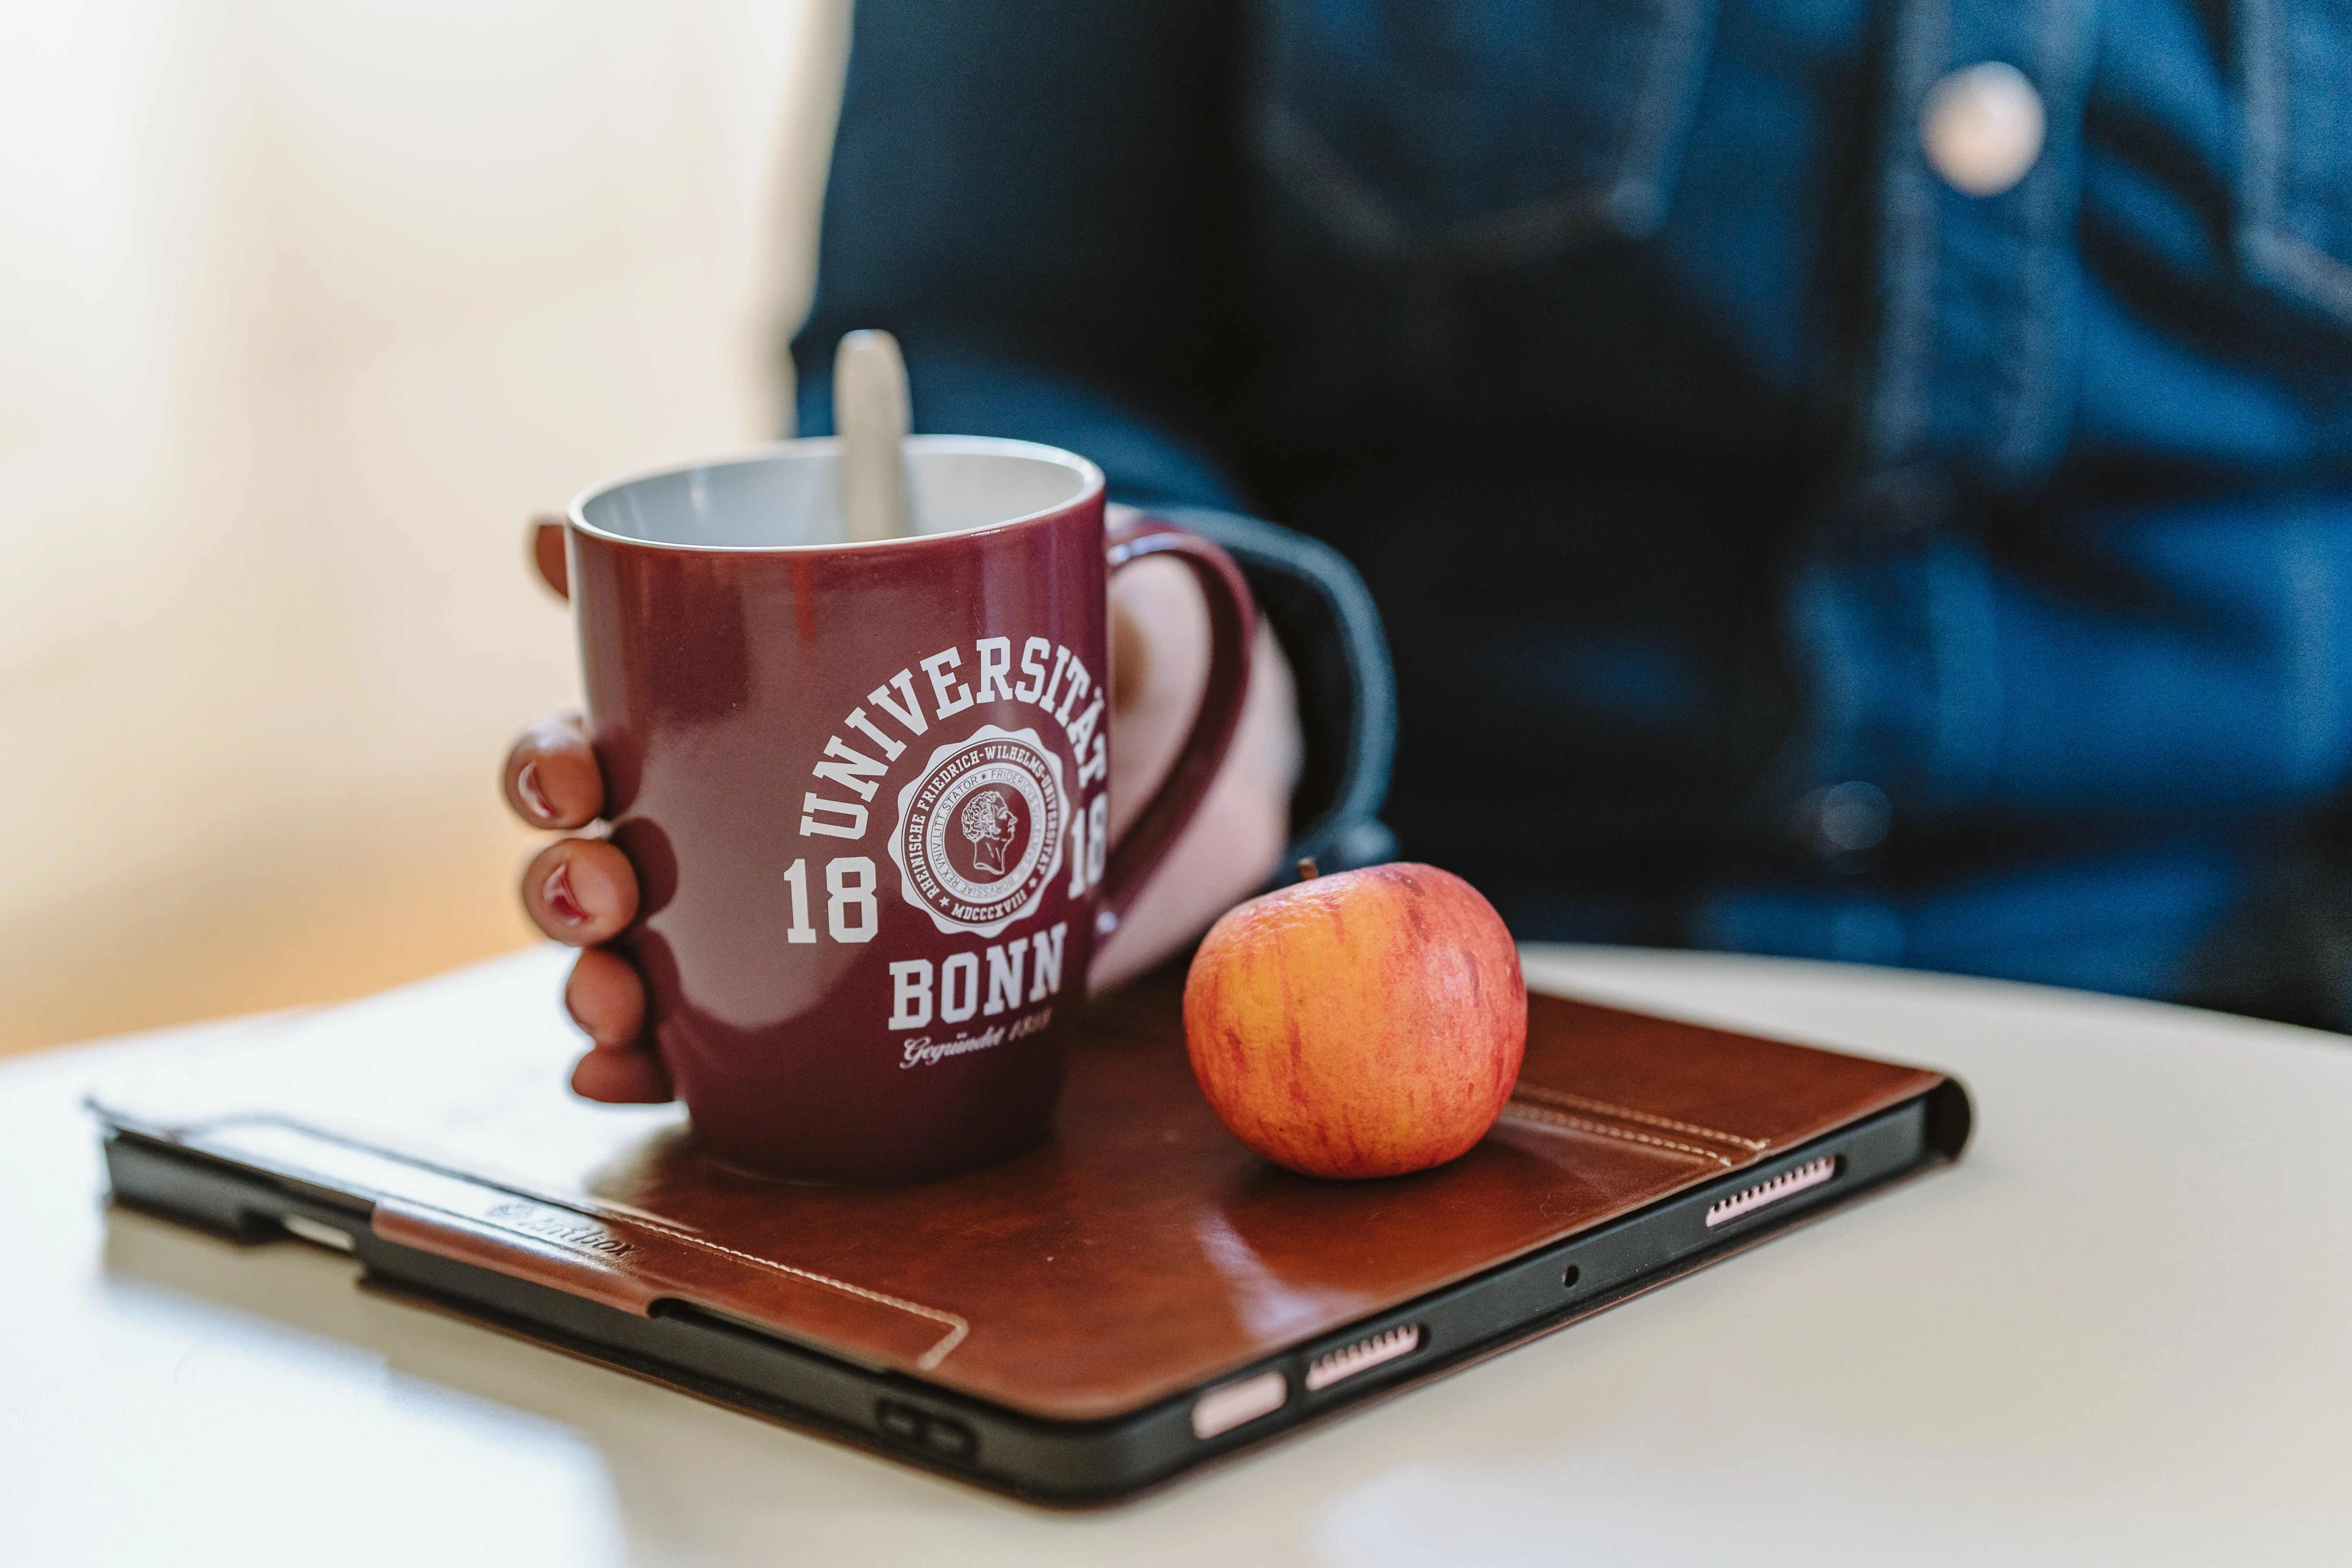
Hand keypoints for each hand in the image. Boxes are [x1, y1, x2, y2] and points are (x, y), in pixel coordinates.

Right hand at [508, 516, 1302, 1101]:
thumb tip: (796, 423)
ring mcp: (743, 924)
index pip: (585, 742)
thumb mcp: (983, 589)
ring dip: (587, 980)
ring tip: (614, 993)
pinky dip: (639, 1069)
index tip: (575, 778)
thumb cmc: (1018, 675)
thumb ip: (904, 526)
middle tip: (604, 883)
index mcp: (707, 727)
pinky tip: (620, 1077)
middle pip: (582, 857)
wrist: (1133, 780)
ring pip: (620, 958)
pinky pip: (695, 1051)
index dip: (547, 764)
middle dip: (560, 878)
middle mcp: (702, 827)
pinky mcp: (797, 1004)